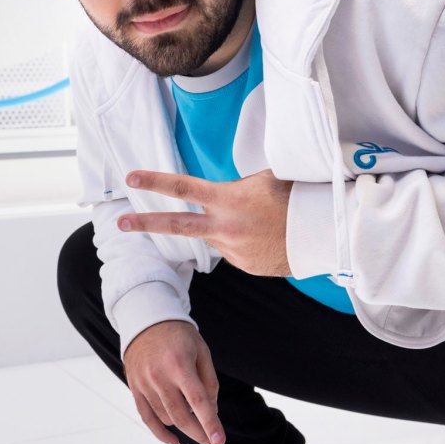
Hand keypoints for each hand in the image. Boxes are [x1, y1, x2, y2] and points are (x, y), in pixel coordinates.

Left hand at [118, 168, 292, 276]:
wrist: (324, 233)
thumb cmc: (296, 198)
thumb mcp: (263, 180)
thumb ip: (235, 188)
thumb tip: (222, 195)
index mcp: (228, 200)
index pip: (182, 189)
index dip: (155, 182)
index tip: (131, 177)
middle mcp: (225, 228)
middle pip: (177, 225)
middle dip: (146, 224)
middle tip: (120, 223)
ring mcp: (234, 250)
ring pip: (214, 237)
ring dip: (225, 228)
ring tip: (259, 220)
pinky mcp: (246, 265)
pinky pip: (234, 251)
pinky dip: (242, 242)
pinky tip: (265, 236)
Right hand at [123, 320, 225, 443]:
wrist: (146, 320)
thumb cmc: (179, 336)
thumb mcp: (201, 351)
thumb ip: (209, 382)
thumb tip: (211, 412)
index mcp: (179, 365)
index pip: (198, 401)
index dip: (210, 423)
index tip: (219, 440)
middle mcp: (159, 376)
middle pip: (181, 416)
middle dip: (199, 433)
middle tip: (212, 441)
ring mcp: (144, 383)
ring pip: (166, 418)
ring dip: (183, 426)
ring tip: (194, 419)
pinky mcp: (134, 387)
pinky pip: (147, 417)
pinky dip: (160, 433)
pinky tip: (173, 441)